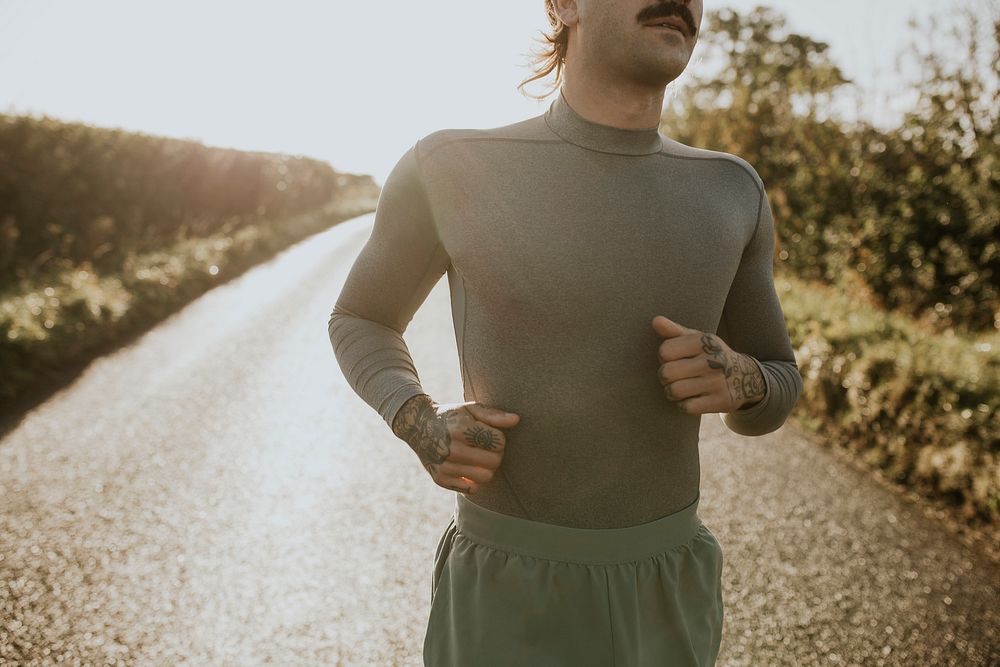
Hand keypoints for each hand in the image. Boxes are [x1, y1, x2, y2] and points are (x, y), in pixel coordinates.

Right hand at [391, 394, 519, 494]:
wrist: (417, 425)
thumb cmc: (452, 416)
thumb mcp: (470, 408)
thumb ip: (494, 415)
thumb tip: (517, 420)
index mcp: (461, 429)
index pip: (499, 442)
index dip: (498, 438)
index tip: (489, 434)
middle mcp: (451, 449)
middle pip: (495, 462)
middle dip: (495, 454)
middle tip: (486, 447)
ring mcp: (444, 466)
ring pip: (485, 477)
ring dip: (486, 468)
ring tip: (478, 458)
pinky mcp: (440, 479)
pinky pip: (471, 489)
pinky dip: (473, 480)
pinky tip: (466, 467)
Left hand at [652, 315, 765, 414]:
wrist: (746, 376)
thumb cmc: (710, 355)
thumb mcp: (696, 339)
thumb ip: (674, 331)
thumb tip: (655, 320)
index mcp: (704, 342)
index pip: (665, 351)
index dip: (664, 357)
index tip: (673, 358)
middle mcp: (713, 361)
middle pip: (667, 373)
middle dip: (665, 376)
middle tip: (674, 376)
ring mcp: (717, 382)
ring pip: (675, 391)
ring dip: (672, 392)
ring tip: (680, 387)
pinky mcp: (720, 401)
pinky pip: (687, 407)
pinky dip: (684, 405)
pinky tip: (691, 398)